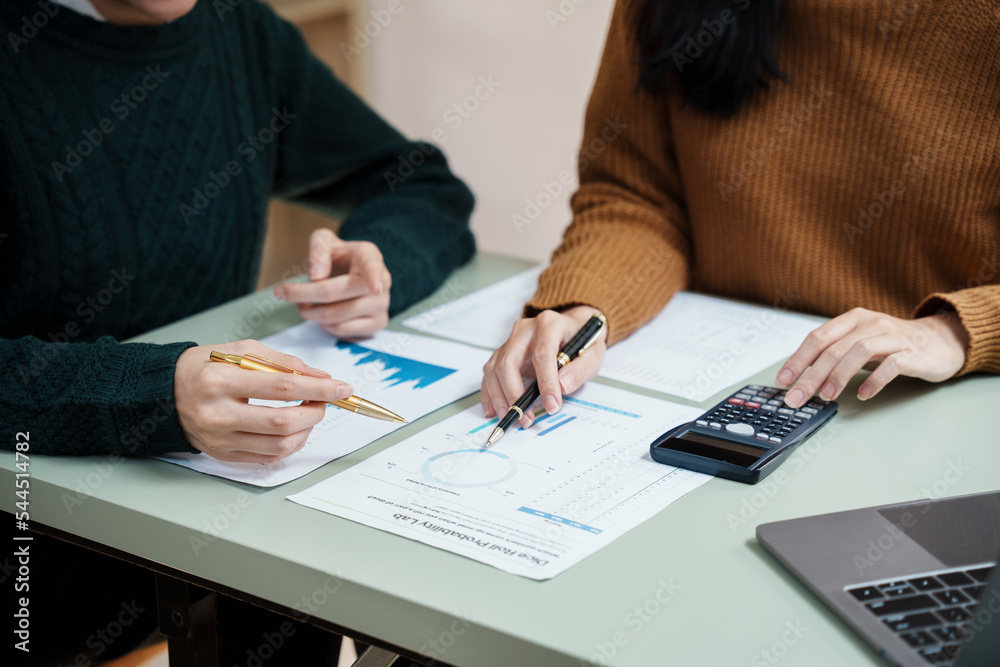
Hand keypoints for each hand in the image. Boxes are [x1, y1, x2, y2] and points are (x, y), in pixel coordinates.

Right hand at [174, 340, 352, 462]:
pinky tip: (293, 428)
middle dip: (315, 411)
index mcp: (219, 381)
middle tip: (325, 400)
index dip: (318, 388)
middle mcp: (217, 415)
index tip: (342, 388)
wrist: (165, 393)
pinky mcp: (223, 455)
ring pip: (279, 446)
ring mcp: (219, 440)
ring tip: (309, 412)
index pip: (281, 387)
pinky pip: (268, 458)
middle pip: (282, 422)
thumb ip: (281, 361)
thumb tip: (319, 375)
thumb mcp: (239, 350)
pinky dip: (289, 444)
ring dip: (306, 430)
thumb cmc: (205, 367)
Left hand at [275, 228, 391, 337]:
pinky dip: (323, 325)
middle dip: (302, 294)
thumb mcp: (324, 241)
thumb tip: (317, 276)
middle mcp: (382, 281)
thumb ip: (318, 249)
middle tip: (281, 292)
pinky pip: (342, 330)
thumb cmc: (339, 257)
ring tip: (304, 303)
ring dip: (310, 312)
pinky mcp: (378, 323)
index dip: (374, 277)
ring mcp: (382, 305)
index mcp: (369, 256)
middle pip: (333, 293)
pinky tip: (321, 313)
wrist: (354, 273)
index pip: (372, 267)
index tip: (375, 287)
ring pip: (334, 316)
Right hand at [481, 306, 607, 427]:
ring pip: (494, 369)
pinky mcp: (503, 353)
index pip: (542, 354)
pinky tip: (493, 410)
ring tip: (512, 418)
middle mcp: (525, 330)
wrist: (572, 328)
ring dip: (500, 397)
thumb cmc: (582, 341)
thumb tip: (562, 387)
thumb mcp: (593, 354)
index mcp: (549, 324)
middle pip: (508, 362)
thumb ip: (580, 370)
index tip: (552, 405)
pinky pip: (490, 374)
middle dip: (514, 394)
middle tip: (525, 418)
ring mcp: (511, 340)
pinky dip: (490, 394)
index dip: (546, 382)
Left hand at [777, 308, 967, 407]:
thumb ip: (834, 355)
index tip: (783, 381)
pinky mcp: (912, 352)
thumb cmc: (891, 345)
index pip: (817, 337)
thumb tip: (801, 378)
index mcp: (852, 320)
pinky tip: (863, 395)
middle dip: (811, 375)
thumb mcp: (859, 344)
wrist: (939, 341)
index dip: (798, 359)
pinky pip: (891, 365)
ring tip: (827, 396)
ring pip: (859, 352)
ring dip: (839, 376)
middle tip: (798, 398)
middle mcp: (870, 323)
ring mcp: (892, 336)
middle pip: (834, 348)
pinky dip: (874, 380)